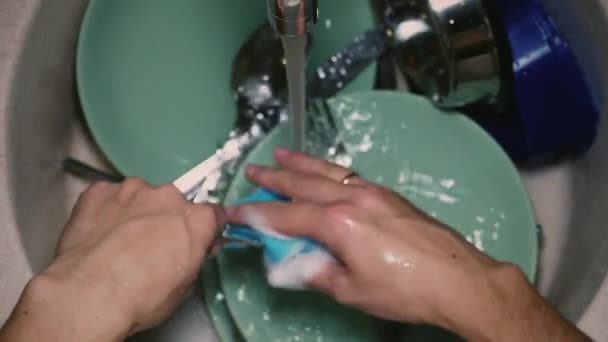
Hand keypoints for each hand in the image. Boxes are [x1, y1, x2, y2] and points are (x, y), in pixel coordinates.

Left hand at [2, 179, 223, 340]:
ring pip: (140, 195)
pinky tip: (98, 233)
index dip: (202, 229)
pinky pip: (108, 196)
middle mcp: (168, 196)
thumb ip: (193, 256)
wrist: (90, 293)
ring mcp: (132, 190)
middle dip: (165, 219)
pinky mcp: (99, 191)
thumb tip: (189, 250)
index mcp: (197, 219)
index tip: (192, 241)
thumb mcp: (184, 286)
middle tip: (150, 246)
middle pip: (173, 202)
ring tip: (119, 240)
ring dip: (136, 211)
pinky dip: (106, 209)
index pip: (212, 214)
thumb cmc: (141, 297)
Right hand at [226, 148, 587, 340]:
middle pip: (304, 184)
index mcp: (338, 223)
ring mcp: (373, 193)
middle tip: (252, 171)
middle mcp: (353, 199)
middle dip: (274, 178)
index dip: (257, 214)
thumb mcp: (351, 291)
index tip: (235, 211)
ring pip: (328, 172)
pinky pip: (349, 175)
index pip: (286, 215)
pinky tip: (324, 170)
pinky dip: (329, 170)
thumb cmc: (406, 289)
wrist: (457, 279)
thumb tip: (290, 265)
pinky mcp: (389, 195)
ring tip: (281, 155)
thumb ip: (315, 272)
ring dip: (301, 164)